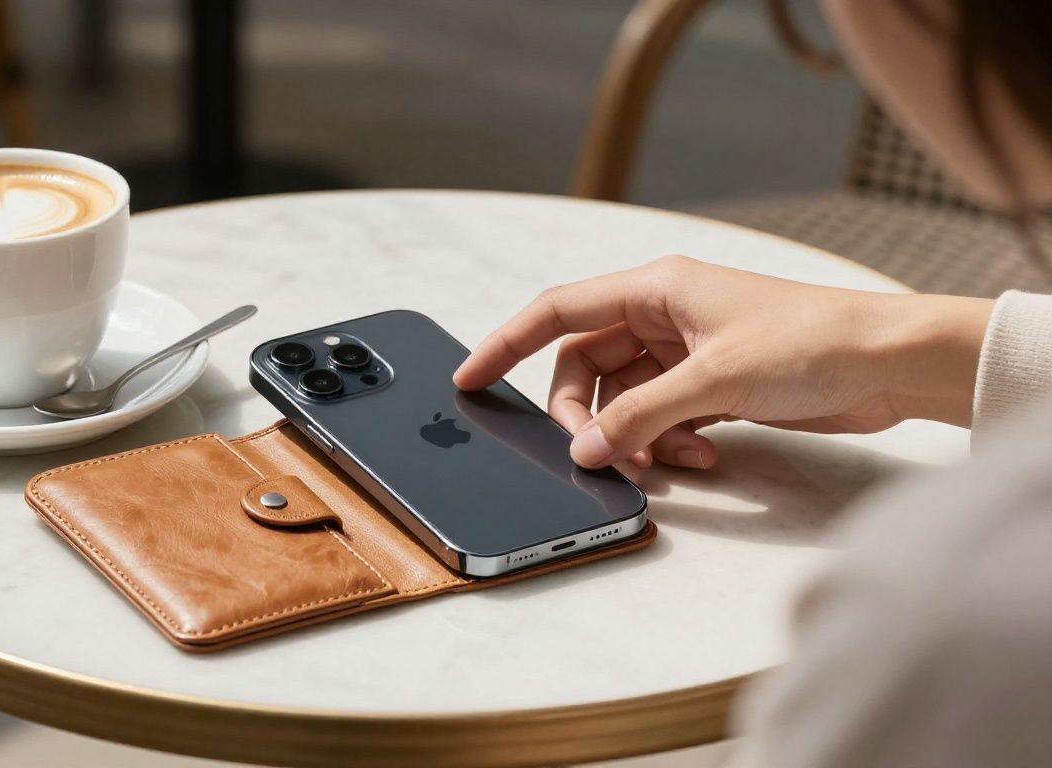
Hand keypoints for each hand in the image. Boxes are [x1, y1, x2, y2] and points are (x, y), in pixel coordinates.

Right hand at [454, 256, 991, 469]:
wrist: (889, 365)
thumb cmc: (809, 344)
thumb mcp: (710, 381)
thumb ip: (637, 416)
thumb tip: (580, 448)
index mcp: (654, 288)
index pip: (557, 310)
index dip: (505, 342)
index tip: (469, 379)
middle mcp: (662, 315)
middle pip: (586, 367)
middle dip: (586, 414)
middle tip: (596, 454)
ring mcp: (686, 352)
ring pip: (623, 399)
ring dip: (634, 437)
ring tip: (665, 464)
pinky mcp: (711, 386)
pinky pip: (661, 418)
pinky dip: (668, 443)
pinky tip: (700, 460)